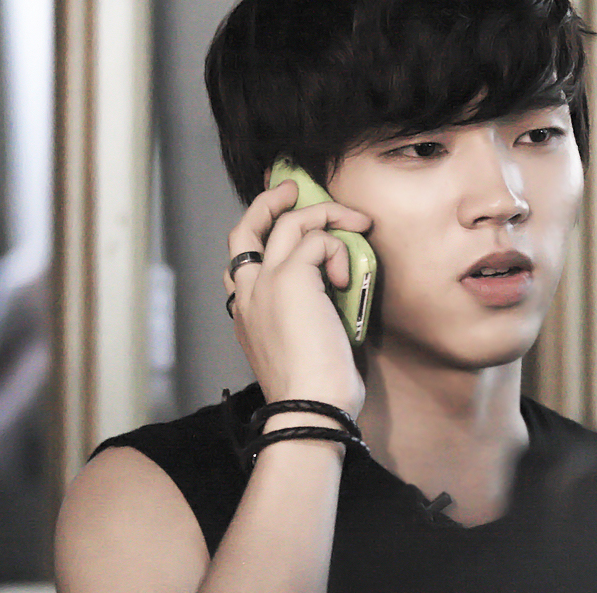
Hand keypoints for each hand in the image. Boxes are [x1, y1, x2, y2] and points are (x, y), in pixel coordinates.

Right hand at [224, 179, 371, 417]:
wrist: (310, 406)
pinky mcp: (291, 278)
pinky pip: (318, 240)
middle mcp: (247, 293)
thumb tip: (330, 292)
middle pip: (244, 229)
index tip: (285, 225)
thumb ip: (303, 316)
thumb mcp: (301, 346)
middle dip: (269, 202)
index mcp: (245, 313)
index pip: (239, 263)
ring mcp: (265, 282)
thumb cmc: (314, 388)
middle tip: (294, 190)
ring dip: (326, 214)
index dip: (259, 237)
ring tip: (357, 222)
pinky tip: (345, 277)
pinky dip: (338, 249)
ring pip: (288, 223)